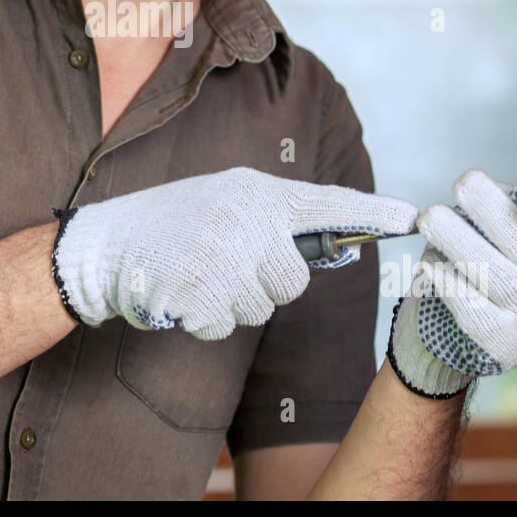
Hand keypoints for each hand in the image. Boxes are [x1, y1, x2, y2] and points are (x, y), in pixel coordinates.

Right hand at [51, 166, 418, 340]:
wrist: (104, 244)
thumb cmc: (171, 225)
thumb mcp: (224, 202)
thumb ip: (272, 221)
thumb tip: (329, 249)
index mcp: (254, 191)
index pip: (326, 202)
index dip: (372, 212)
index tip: (413, 218)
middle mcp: (242, 216)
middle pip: (293, 278)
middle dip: (266, 285)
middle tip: (226, 267)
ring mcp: (219, 251)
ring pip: (261, 306)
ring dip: (232, 304)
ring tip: (199, 275)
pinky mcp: (196, 288)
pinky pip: (225, 325)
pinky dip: (204, 320)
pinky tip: (181, 294)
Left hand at [386, 169, 516, 397]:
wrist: (469, 338)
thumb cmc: (491, 266)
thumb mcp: (511, 236)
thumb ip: (514, 210)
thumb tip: (501, 190)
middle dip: (492, 209)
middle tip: (462, 184)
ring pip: (496, 275)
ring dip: (458, 239)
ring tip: (430, 218)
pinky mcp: (498, 340)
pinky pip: (470, 306)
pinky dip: (447, 281)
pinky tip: (429, 264)